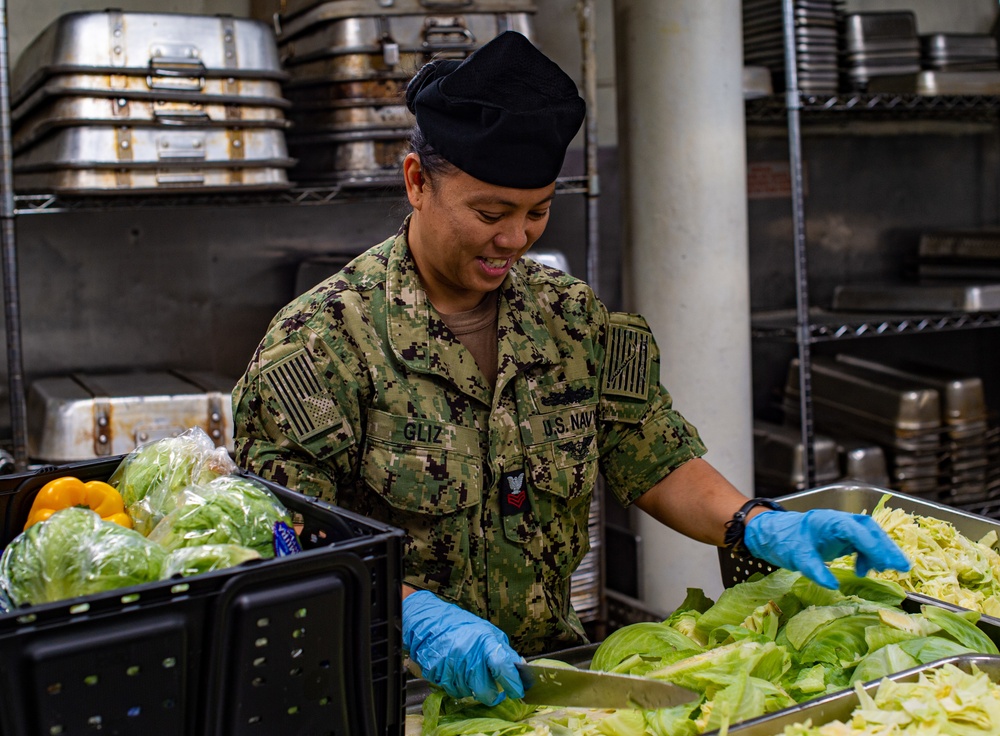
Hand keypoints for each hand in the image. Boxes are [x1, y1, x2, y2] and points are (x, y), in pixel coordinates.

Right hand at [402, 590, 524, 704]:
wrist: (432, 623)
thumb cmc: (462, 627)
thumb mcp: (488, 632)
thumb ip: (503, 650)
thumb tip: (518, 669)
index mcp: (484, 643)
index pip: (503, 667)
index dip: (514, 683)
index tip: (519, 691)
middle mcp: (469, 656)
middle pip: (485, 691)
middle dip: (493, 696)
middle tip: (495, 691)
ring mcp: (453, 667)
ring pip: (469, 693)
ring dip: (474, 688)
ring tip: (471, 673)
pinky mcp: (439, 675)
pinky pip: (454, 691)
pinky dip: (460, 686)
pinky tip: (459, 673)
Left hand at [744, 509, 910, 588]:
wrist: (772, 533)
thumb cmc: (784, 541)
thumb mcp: (796, 557)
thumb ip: (814, 570)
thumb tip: (833, 586)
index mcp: (828, 522)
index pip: (856, 530)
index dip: (874, 546)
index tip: (888, 562)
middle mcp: (838, 521)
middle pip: (869, 530)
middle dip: (886, 547)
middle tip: (902, 567)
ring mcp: (840, 527)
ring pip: (868, 535)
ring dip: (880, 551)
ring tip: (887, 570)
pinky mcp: (841, 536)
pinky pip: (862, 542)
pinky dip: (868, 555)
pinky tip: (864, 570)